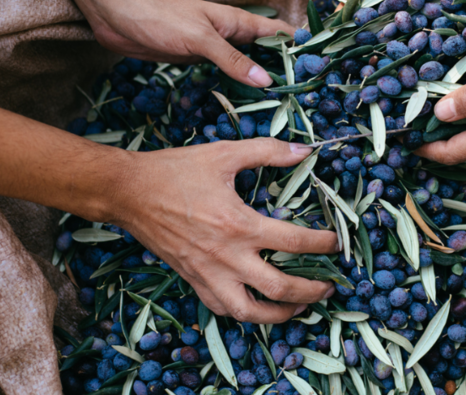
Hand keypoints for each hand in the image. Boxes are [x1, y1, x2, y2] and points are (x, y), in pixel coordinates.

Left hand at [1, 0, 292, 88]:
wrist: (118, 17)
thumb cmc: (160, 19)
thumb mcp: (200, 39)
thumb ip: (232, 61)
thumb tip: (267, 82)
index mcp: (238, 23)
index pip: (280, 34)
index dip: (302, 49)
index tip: (321, 72)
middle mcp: (233, 36)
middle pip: (269, 55)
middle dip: (287, 73)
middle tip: (306, 102)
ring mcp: (218, 50)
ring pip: (250, 68)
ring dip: (264, 85)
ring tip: (282, 111)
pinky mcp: (202, 62)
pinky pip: (229, 77)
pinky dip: (240, 90)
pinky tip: (247, 108)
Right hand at [114, 138, 338, 322]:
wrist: (128, 193)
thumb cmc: (176, 171)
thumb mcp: (224, 153)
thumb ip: (268, 152)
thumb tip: (305, 151)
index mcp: (239, 224)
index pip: (294, 242)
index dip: (323, 244)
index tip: (336, 243)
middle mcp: (227, 256)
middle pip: (280, 288)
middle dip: (312, 291)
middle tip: (329, 287)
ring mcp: (208, 273)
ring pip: (250, 311)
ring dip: (281, 314)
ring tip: (300, 308)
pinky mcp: (193, 280)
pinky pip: (222, 308)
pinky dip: (245, 312)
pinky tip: (258, 305)